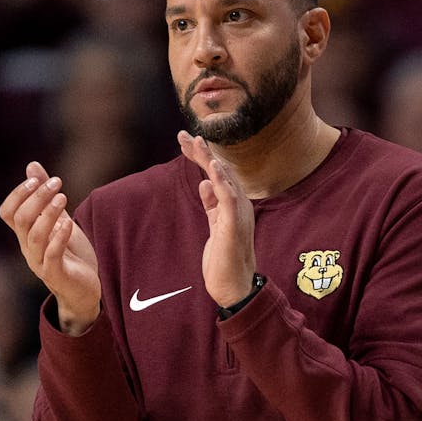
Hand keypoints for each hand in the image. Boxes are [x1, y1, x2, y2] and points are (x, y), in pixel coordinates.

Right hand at [0, 162, 101, 334]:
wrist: (83, 291)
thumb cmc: (70, 254)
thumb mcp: (59, 220)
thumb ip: (44, 196)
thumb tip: (31, 166)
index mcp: (25, 235)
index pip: (8, 212)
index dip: (18, 194)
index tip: (38, 179)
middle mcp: (28, 248)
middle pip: (21, 219)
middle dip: (37, 198)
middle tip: (57, 183)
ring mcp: (40, 262)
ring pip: (35, 236)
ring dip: (48, 214)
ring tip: (63, 197)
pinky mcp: (56, 275)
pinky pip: (51, 256)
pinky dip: (59, 238)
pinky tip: (69, 223)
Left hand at [178, 131, 256, 306]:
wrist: (234, 286)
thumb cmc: (224, 258)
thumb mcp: (215, 226)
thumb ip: (211, 205)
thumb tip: (204, 184)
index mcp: (233, 204)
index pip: (217, 173)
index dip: (202, 156)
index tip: (186, 141)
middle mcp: (239, 204)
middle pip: (220, 171)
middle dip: (201, 152)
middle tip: (183, 135)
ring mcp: (238, 214)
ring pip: (225, 179)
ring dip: (210, 160)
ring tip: (196, 142)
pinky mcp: (234, 225)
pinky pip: (229, 198)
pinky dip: (222, 182)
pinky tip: (213, 167)